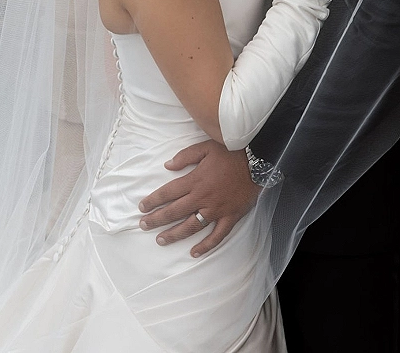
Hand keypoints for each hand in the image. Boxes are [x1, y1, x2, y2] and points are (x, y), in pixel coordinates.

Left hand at [138, 140, 258, 256]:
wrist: (257, 160)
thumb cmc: (231, 152)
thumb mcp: (206, 147)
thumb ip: (185, 156)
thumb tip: (167, 166)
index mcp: (195, 180)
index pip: (168, 192)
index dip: (153, 200)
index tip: (142, 207)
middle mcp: (203, 197)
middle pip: (175, 211)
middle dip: (157, 219)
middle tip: (143, 225)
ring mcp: (216, 209)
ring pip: (191, 226)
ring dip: (174, 234)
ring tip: (160, 240)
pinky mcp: (230, 217)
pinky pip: (217, 235)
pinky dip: (206, 246)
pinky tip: (194, 252)